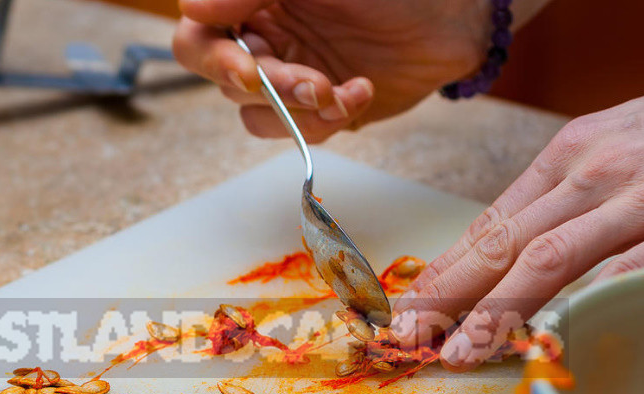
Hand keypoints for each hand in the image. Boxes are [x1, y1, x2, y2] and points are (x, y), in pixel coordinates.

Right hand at [172, 0, 492, 141]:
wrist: (450, 21)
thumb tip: (193, 6)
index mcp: (250, 2)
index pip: (197, 37)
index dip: (214, 60)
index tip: (250, 71)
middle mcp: (261, 39)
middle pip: (225, 82)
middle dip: (272, 89)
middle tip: (314, 84)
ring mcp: (288, 76)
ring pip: (257, 115)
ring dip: (299, 110)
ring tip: (341, 89)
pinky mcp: (317, 108)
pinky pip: (299, 131)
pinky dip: (328, 118)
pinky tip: (360, 91)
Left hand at [392, 64, 643, 370]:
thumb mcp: (611, 146)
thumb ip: (563, 194)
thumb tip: (509, 245)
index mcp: (567, 154)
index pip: (492, 221)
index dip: (446, 268)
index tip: (410, 304)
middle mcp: (594, 174)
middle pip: (506, 243)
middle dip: (450, 294)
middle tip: (410, 334)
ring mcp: (643, 200)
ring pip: (552, 260)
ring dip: (498, 311)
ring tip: (461, 350)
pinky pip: (630, 272)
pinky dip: (584, 306)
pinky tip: (550, 338)